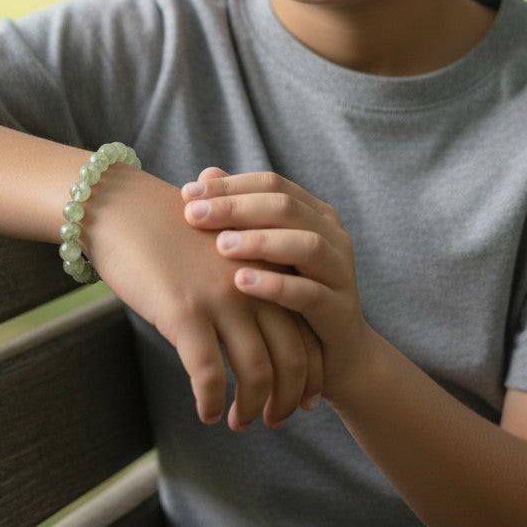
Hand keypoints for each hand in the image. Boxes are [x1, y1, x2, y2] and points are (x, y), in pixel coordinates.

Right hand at [84, 168, 321, 430]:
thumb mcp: (219, 245)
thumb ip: (243, 276)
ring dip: (252, 406)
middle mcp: (253, 283)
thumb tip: (253, 321)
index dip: (312, 369)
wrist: (120, 206)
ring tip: (240, 422)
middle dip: (289, 396)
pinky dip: (212, 401)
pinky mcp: (185, 313)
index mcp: (266, 265)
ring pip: (256, 372)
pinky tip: (207, 413)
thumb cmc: (163, 226)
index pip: (306, 327)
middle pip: (292, 356)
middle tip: (277, 419)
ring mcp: (221, 299)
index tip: (306, 395)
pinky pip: (208, 374)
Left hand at [181, 169, 367, 404]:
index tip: (186, 194)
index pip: (272, 184)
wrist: (330, 353)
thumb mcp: (264, 250)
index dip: (229, 185)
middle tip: (195, 215)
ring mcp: (339, 272)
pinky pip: (310, 293)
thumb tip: (205, 174)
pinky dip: (275, 285)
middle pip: (286, 207)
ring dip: (260, 242)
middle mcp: (332, 236)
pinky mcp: (339, 311)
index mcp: (314, 213)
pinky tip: (241, 282)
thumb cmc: (287, 292)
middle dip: (237, 208)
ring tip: (221, 245)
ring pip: (306, 244)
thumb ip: (240, 211)